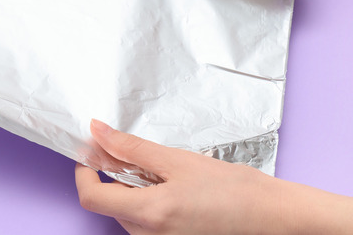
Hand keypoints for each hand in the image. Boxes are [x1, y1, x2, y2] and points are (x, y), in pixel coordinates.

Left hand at [74, 120, 313, 234]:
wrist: (269, 215)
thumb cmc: (231, 189)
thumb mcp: (178, 160)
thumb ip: (132, 148)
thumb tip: (98, 133)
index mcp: (149, 214)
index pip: (91, 197)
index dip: (83, 171)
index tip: (91, 150)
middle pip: (108, 202)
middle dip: (112, 174)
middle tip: (133, 151)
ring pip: (126, 210)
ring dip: (131, 186)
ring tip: (163, 170)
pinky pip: (144, 220)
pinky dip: (147, 199)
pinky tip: (172, 186)